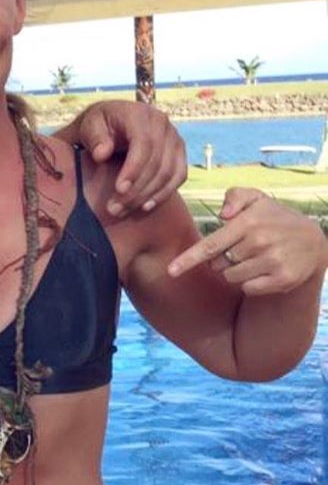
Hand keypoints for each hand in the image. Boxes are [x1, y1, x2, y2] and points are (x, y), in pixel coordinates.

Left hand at [70, 100, 187, 215]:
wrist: (113, 122)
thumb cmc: (98, 125)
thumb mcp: (89, 126)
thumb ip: (94, 137)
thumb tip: (101, 154)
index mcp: (139, 114)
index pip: (144, 143)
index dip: (134, 169)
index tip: (119, 189)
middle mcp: (162, 124)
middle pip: (157, 162)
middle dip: (137, 189)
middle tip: (114, 208)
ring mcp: (174, 138)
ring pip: (169, 172)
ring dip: (147, 195)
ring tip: (123, 210)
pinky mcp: (178, 153)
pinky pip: (178, 176)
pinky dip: (163, 193)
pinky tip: (145, 206)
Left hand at [167, 188, 327, 293]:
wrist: (312, 241)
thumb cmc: (273, 218)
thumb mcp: (256, 199)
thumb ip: (234, 196)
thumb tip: (223, 215)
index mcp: (248, 222)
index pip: (210, 245)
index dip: (188, 259)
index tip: (171, 271)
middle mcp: (260, 242)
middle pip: (217, 264)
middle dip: (222, 259)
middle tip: (241, 248)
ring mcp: (273, 262)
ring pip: (231, 277)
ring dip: (236, 271)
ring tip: (254, 257)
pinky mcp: (283, 279)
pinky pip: (248, 288)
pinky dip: (250, 282)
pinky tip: (263, 270)